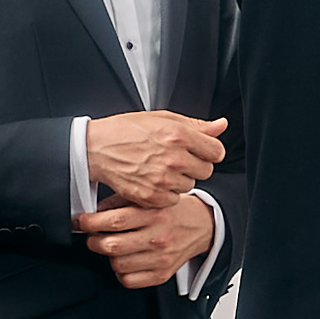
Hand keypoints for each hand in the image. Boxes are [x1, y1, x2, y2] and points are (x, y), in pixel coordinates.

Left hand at [77, 189, 215, 289]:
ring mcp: (160, 258)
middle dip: (93, 241)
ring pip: (117, 264)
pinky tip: (124, 261)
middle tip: (93, 236)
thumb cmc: (173, 211)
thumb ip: (121, 202)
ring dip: (108, 256)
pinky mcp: (161, 274)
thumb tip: (94, 212)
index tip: (81, 221)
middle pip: (112, 245)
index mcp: (153, 214)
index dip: (89, 222)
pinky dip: (120, 272)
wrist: (202, 226)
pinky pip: (129, 281)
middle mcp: (157, 237)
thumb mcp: (149, 198)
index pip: (114, 221)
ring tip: (112, 246)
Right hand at [88, 109, 228, 202]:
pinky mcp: (152, 197)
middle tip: (175, 159)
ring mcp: (162, 180)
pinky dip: (165, 193)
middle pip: (206, 171)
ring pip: (189, 186)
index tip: (199, 151)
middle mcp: (173, 158)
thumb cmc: (127, 131)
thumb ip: (197, 125)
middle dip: (194, 165)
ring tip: (160, 168)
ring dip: (179, 180)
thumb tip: (222, 125)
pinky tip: (152, 180)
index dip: (208, 151)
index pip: (216, 151)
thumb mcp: (162, 118)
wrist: (97, 149)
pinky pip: (173, 200)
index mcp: (178, 135)